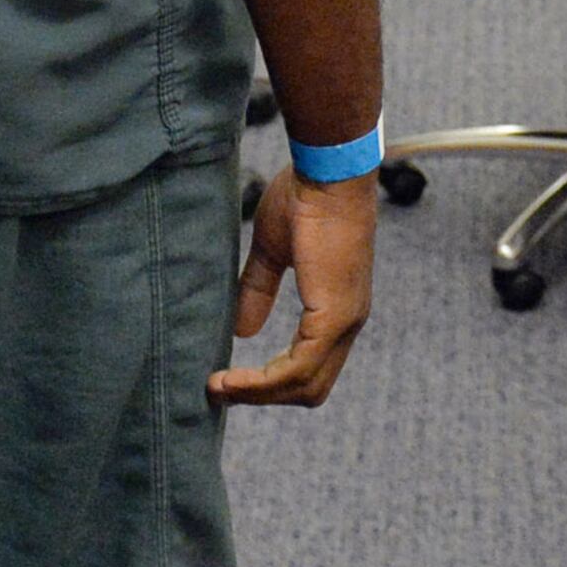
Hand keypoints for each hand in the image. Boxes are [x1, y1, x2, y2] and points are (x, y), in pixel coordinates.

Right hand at [212, 169, 374, 406]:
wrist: (326, 171)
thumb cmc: (305, 197)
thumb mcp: (274, 251)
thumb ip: (260, 289)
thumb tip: (243, 331)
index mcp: (337, 307)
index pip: (310, 366)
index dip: (271, 380)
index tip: (230, 380)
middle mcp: (348, 321)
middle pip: (309, 387)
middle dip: (262, 396)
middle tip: (219, 390)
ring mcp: (345, 321)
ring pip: (304, 385)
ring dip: (256, 394)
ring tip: (217, 388)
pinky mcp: (333, 316)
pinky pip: (299, 368)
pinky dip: (264, 382)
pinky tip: (232, 378)